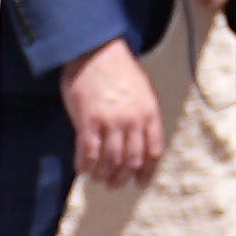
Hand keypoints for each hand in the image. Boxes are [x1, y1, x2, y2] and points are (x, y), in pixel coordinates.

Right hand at [57, 36, 162, 188]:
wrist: (96, 50)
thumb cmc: (118, 69)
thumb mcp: (143, 90)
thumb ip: (143, 115)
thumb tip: (139, 141)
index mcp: (149, 112)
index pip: (153, 151)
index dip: (147, 172)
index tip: (140, 183)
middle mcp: (133, 120)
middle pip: (132, 160)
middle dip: (123, 178)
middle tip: (114, 184)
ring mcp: (111, 121)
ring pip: (111, 161)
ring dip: (104, 175)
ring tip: (98, 179)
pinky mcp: (89, 120)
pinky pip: (89, 152)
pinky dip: (86, 165)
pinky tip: (82, 169)